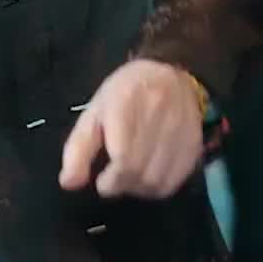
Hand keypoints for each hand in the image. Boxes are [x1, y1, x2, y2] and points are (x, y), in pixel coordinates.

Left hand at [58, 58, 202, 198]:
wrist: (171, 73)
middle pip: (140, 174)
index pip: (124, 159)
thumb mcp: (94, 113)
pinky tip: (148, 174)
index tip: (102, 180)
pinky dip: (158, 187)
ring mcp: (180, 133)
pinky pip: (174, 182)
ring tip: (131, 176)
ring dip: (139, 188)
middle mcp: (158, 118)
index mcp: (126, 105)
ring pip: (157, 183)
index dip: (110, 180)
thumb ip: (78, 149)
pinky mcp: (193, 146)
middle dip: (122, 185)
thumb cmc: (125, 94)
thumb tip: (68, 184)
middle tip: (114, 178)